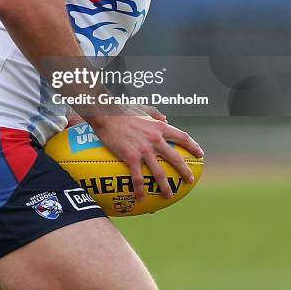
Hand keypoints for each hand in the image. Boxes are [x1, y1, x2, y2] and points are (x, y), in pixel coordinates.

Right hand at [88, 114, 203, 200]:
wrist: (106, 115)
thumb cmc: (123, 110)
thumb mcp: (143, 108)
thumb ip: (156, 113)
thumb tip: (166, 119)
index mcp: (159, 127)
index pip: (182, 137)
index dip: (193, 146)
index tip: (200, 154)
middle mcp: (155, 139)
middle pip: (175, 158)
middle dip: (185, 171)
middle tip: (190, 180)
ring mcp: (144, 150)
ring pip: (159, 172)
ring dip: (165, 186)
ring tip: (169, 195)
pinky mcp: (131, 157)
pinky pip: (138, 177)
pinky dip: (140, 189)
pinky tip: (141, 197)